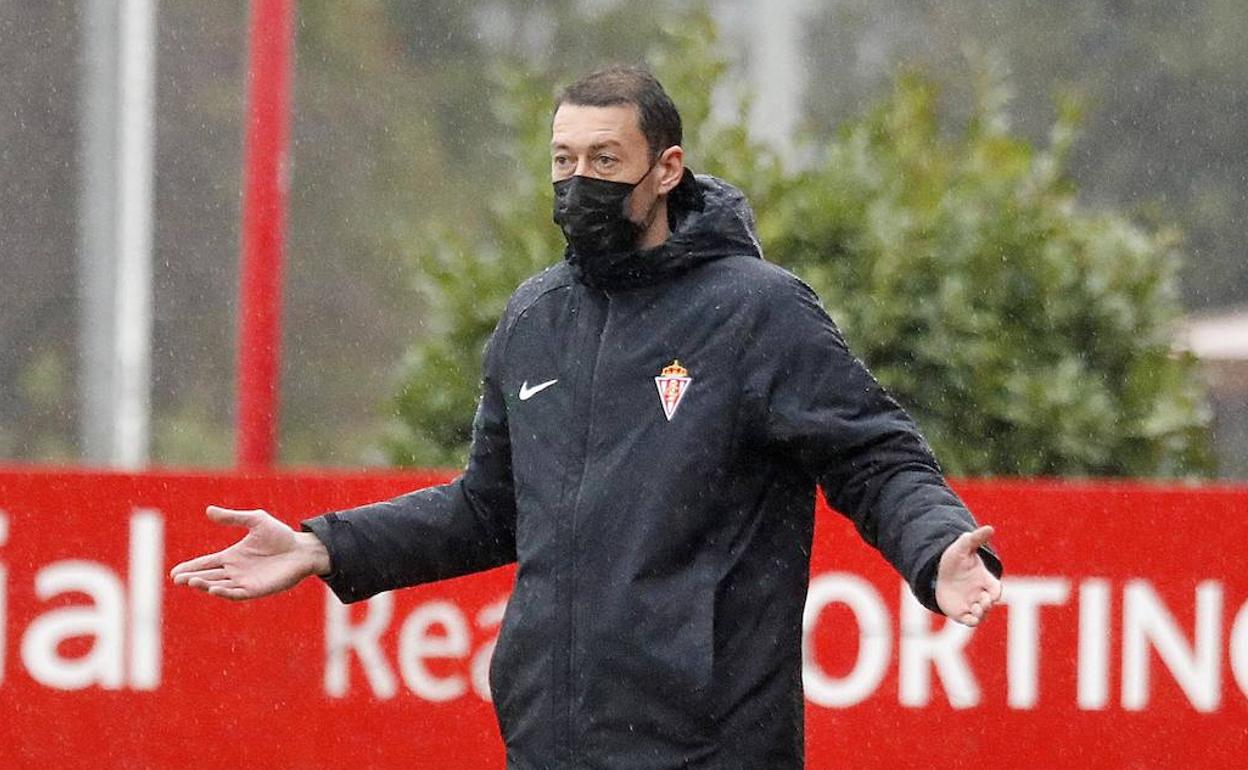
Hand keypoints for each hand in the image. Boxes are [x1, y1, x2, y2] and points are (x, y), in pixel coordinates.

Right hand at [169, 505, 329, 600]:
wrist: (303, 549)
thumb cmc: (281, 535)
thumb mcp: (256, 520)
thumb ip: (233, 518)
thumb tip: (208, 511)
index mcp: (232, 557)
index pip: (205, 563)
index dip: (190, 567)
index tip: (174, 572)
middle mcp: (235, 571)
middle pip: (208, 576)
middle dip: (192, 578)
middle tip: (177, 579)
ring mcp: (244, 582)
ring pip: (218, 586)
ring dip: (204, 585)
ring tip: (191, 581)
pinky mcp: (256, 590)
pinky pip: (236, 594)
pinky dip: (224, 592)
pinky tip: (214, 589)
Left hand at [935, 525, 1001, 626]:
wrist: (938, 572)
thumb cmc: (955, 560)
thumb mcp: (963, 546)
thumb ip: (976, 539)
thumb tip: (990, 528)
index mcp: (985, 580)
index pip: (996, 589)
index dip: (995, 593)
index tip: (991, 594)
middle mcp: (980, 594)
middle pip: (989, 604)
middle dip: (987, 604)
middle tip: (982, 602)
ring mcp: (971, 604)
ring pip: (981, 614)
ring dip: (980, 614)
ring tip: (975, 609)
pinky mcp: (960, 612)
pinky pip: (970, 621)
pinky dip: (971, 621)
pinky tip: (968, 618)